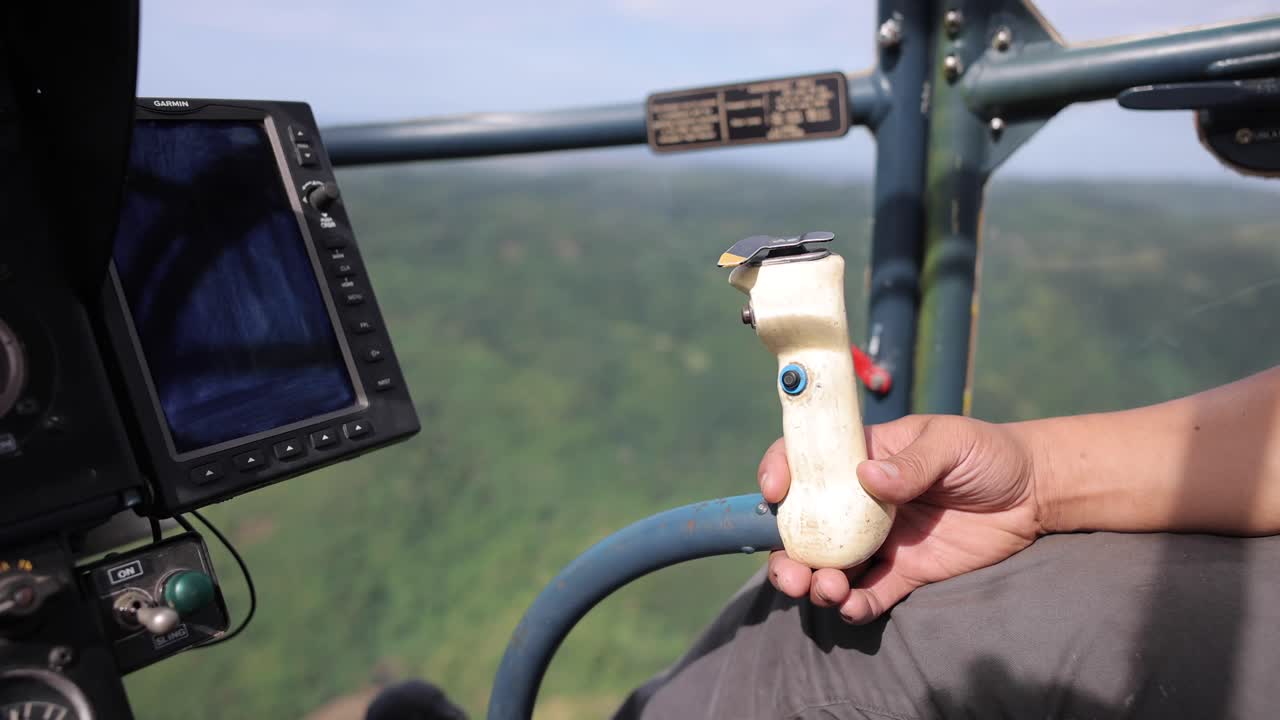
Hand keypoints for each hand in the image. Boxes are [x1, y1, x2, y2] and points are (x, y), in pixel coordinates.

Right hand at [759, 414, 1045, 623]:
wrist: (1034, 493)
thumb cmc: (988, 452)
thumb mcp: (951, 442)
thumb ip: (913, 462)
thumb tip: (868, 477)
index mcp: (861, 457)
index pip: (806, 461)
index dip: (779, 471)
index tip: (774, 493)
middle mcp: (858, 500)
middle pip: (805, 525)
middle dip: (786, 552)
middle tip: (792, 572)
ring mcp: (880, 539)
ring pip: (829, 565)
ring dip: (815, 582)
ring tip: (827, 589)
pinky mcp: (905, 573)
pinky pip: (870, 593)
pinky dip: (854, 605)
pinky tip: (852, 607)